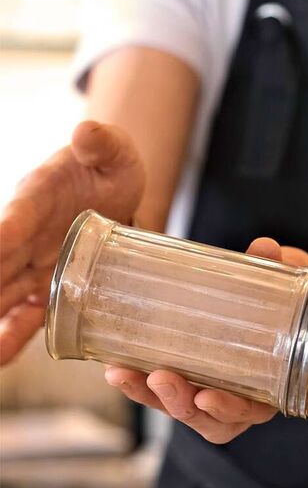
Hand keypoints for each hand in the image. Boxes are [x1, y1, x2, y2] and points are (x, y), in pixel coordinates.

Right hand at [0, 121, 144, 363]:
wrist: (117, 191)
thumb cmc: (111, 167)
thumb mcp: (113, 150)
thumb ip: (101, 142)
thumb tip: (86, 131)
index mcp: (36, 197)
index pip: (14, 218)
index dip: (4, 233)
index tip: (2, 244)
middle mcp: (26, 234)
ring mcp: (34, 263)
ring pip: (4, 294)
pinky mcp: (50, 285)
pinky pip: (28, 313)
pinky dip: (15, 333)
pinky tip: (4, 356)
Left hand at [105, 238, 307, 443]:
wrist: (280, 299)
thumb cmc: (288, 300)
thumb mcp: (288, 285)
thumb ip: (279, 269)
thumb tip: (266, 247)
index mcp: (271, 385)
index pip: (249, 411)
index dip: (227, 411)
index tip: (207, 398)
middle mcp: (240, 396)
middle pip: (207, 418)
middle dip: (179, 402)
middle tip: (160, 378)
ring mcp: (211, 389)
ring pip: (179, 407)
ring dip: (149, 395)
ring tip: (122, 372)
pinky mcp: (187, 376)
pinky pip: (160, 390)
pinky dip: (137, 381)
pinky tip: (116, 365)